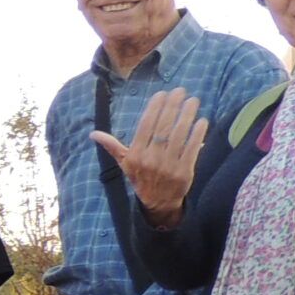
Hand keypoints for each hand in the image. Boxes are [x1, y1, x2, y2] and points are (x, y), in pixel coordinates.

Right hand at [92, 87, 206, 226]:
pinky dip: (197, 134)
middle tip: (180, 91)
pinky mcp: (184, 172)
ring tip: (193, 101)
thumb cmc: (140, 178)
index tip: (162, 94)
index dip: (154, 108)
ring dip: (187, 116)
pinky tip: (202, 121)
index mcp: (135, 155)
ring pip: (178, 136)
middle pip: (162, 127)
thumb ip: (111, 146)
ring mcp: (168, 166)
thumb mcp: (124, 163)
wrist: (158, 203)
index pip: (145, 126)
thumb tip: (93, 134)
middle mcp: (150, 159)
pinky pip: (191, 149)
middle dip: (172, 106)